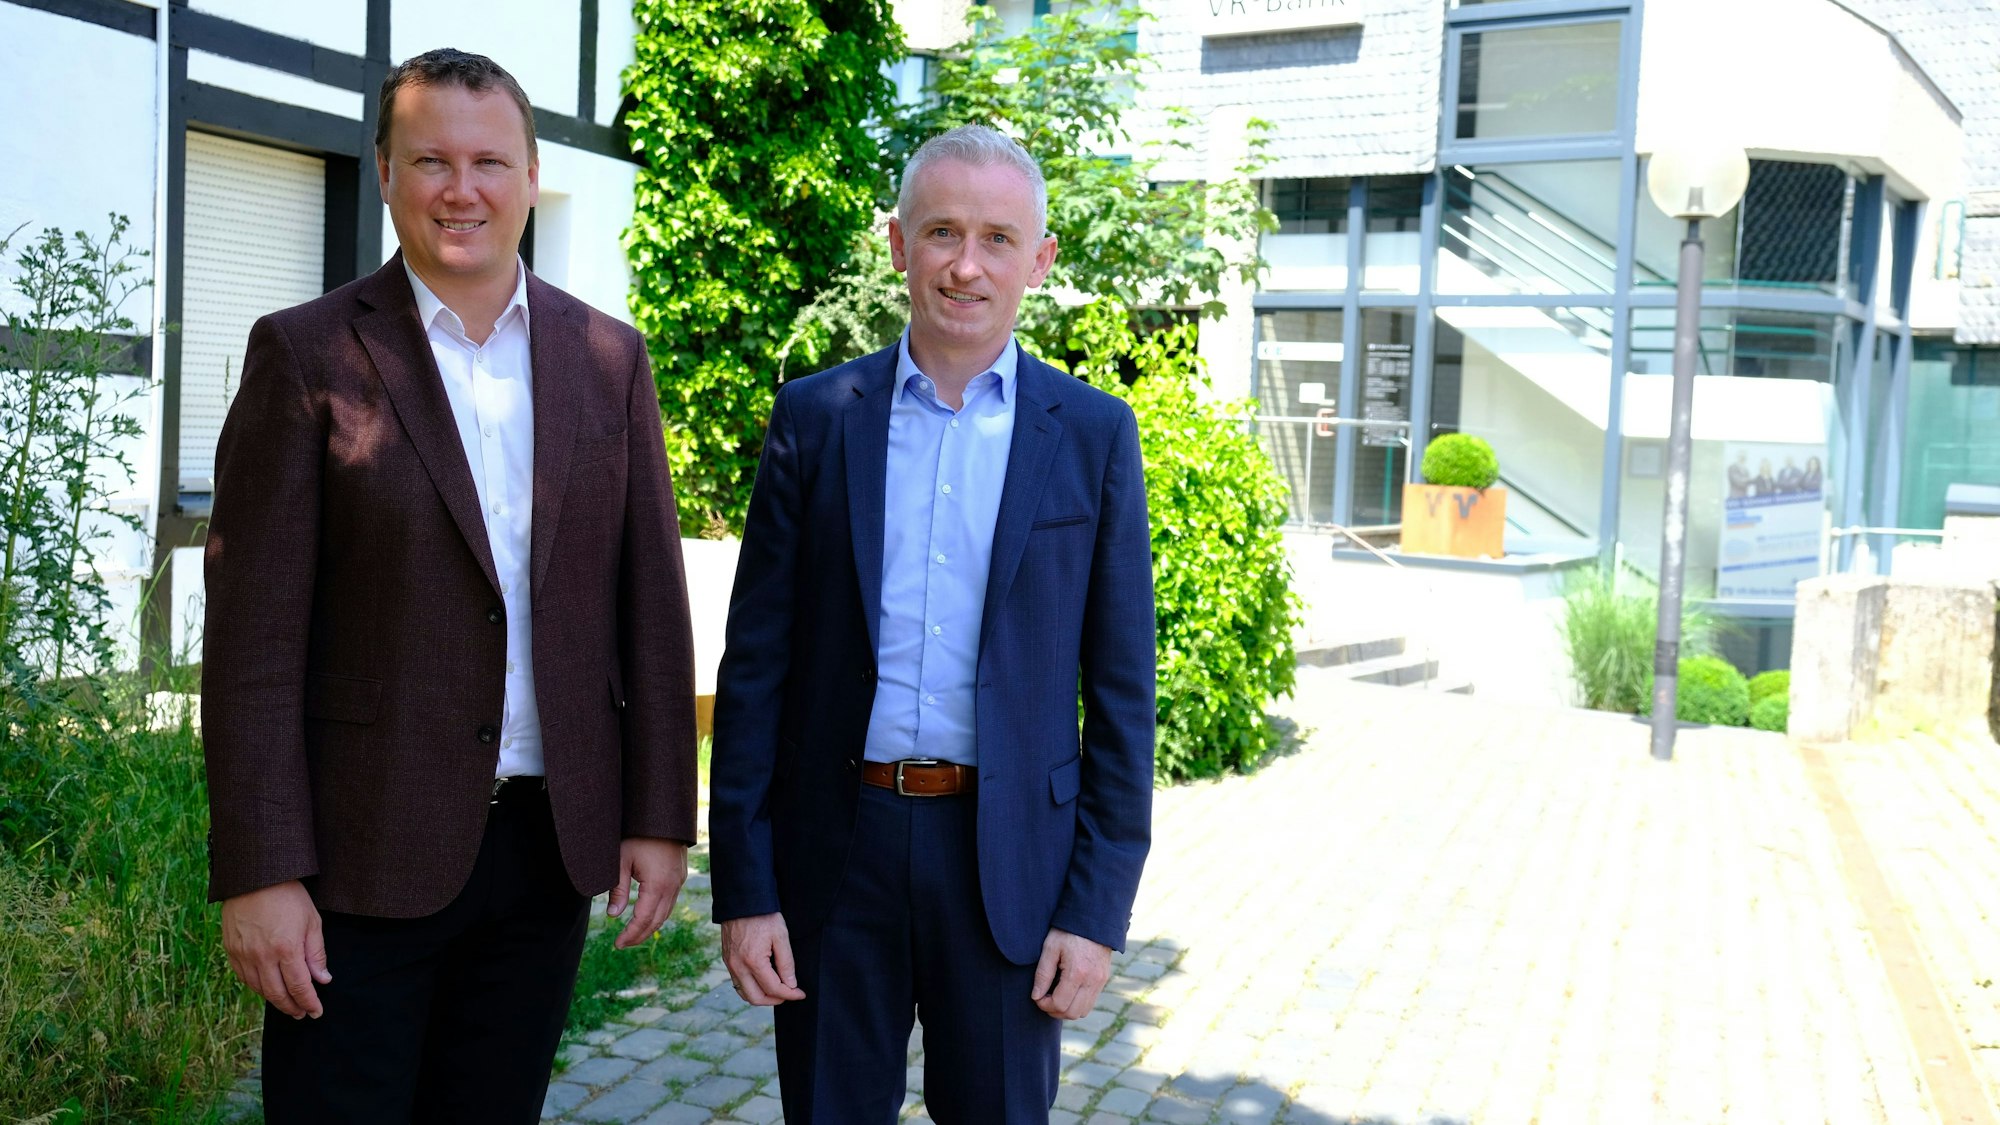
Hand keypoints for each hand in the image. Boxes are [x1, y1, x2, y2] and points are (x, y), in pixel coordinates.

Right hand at [221, 880, 330, 1019]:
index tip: (316, 1012)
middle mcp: (262, 956)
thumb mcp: (312, 921)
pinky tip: (266, 988)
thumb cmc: (288, 896)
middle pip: (277, 993)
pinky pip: (244, 977)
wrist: (255, 877)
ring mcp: (243, 955)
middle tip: (302, 1014)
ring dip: (274, 1000)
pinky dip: (257, 987)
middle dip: (292, 1007)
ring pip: (259, 988)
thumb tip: (322, 980)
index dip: (309, 1003)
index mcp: (286, 949)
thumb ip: (316, 953)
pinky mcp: (231, 950)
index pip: (300, 987)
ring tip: (287, 1004)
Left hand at [609, 838, 687, 948]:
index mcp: (658, 885)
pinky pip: (670, 902)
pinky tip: (647, 915)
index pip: (643, 919)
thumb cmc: (638, 835)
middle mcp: (673, 886)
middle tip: (622, 944)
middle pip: (657, 921)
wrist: (663, 815)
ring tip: (632, 934)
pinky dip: (658, 913)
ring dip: (649, 926)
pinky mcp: (680, 875)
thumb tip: (613, 916)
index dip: (630, 934)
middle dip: (639, 935)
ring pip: (666, 913)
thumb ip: (618, 889)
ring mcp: (679, 881)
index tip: (617, 944)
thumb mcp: (621, 861)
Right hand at [720, 912, 805, 1004]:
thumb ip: (786, 963)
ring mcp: (730, 964)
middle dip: (775, 1000)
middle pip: (756, 998)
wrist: (742, 901)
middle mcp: (738, 966)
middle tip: (789, 994)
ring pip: (744, 994)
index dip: (790, 994)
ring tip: (777, 991)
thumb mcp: (781, 936)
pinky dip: (750, 988)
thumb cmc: (763, 916)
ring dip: (761, 997)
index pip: (773, 988)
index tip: (800, 994)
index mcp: (753, 961)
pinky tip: (762, 981)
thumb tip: (791, 984)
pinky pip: (738, 983)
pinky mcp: (726, 960)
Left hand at [1031, 928, 1112, 1019]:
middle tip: (1044, 999)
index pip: (1060, 1004)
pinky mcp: (1103, 980)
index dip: (1044, 1005)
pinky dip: (1077, 1004)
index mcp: (1077, 973)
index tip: (1037, 996)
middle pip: (1072, 1013)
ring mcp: (1100, 981)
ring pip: (1083, 1012)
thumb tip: (1036, 996)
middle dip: (1055, 1011)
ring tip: (1055, 997)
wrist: (1093, 920)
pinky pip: (1090, 1002)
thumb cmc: (1068, 931)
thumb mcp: (1050, 948)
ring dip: (1067, 1010)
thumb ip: (1043, 974)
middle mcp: (1092, 981)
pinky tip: (1067, 992)